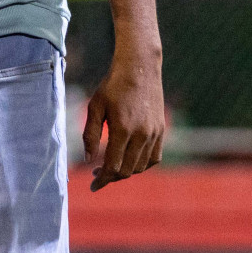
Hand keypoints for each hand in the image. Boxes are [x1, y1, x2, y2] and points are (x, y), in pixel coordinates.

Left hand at [82, 45, 165, 191]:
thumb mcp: (95, 106)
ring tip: (111, 167)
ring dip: (127, 172)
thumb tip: (89, 159)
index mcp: (123, 129)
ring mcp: (155, 133)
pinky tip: (129, 160)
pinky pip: (155, 157)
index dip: (102, 178)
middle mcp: (142, 134)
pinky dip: (142, 164)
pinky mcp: (162, 130)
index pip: (113, 166)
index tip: (93, 185)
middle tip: (97, 175)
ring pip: (142, 166)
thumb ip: (91, 134)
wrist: (139, 67)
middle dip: (112, 177)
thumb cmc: (112, 85)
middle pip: (128, 170)